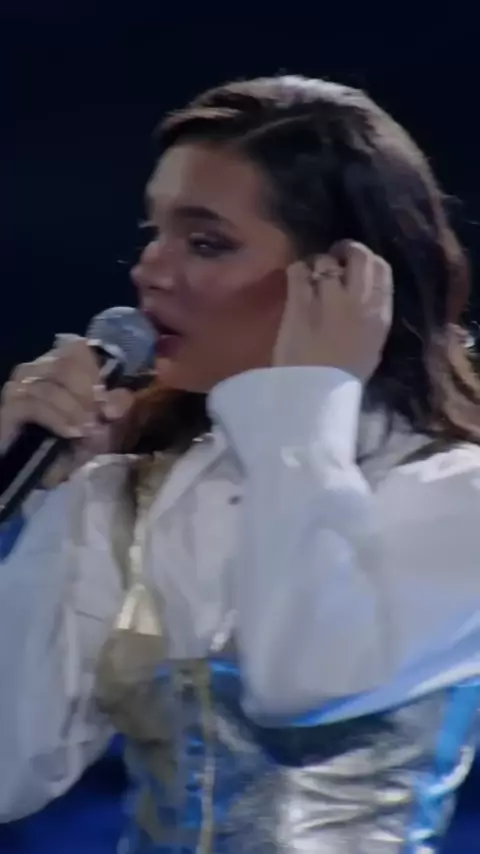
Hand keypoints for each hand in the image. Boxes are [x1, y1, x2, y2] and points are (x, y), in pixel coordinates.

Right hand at [0, 338, 133, 486]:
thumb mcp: (100, 428)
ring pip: (50, 386)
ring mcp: (18, 386)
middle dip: (87, 392)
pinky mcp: (7, 408)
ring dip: (74, 410)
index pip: (77, 349)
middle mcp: (35, 369)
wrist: (29, 473)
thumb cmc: (65, 446)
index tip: (105, 399)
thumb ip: (114, 410)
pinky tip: (69, 433)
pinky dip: (57, 419)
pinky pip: (34, 405)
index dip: (95, 371)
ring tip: (87, 431)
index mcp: (58, 366)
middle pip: (65, 364)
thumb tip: (117, 405)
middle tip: (98, 419)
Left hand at [273, 241, 392, 380]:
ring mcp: (329, 299)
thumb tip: (364, 296)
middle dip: (345, 251)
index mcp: (380, 315)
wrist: (313, 396)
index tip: (354, 266)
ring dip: (316, 265)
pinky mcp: (300, 303)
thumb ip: (371, 318)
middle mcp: (359, 301)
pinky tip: (295, 284)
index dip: (367, 261)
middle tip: (332, 260)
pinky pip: (299, 270)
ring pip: (326, 261)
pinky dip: (297, 272)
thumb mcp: (371, 348)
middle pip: (358, 255)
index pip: (382, 269)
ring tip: (310, 280)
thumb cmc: (342, 380)